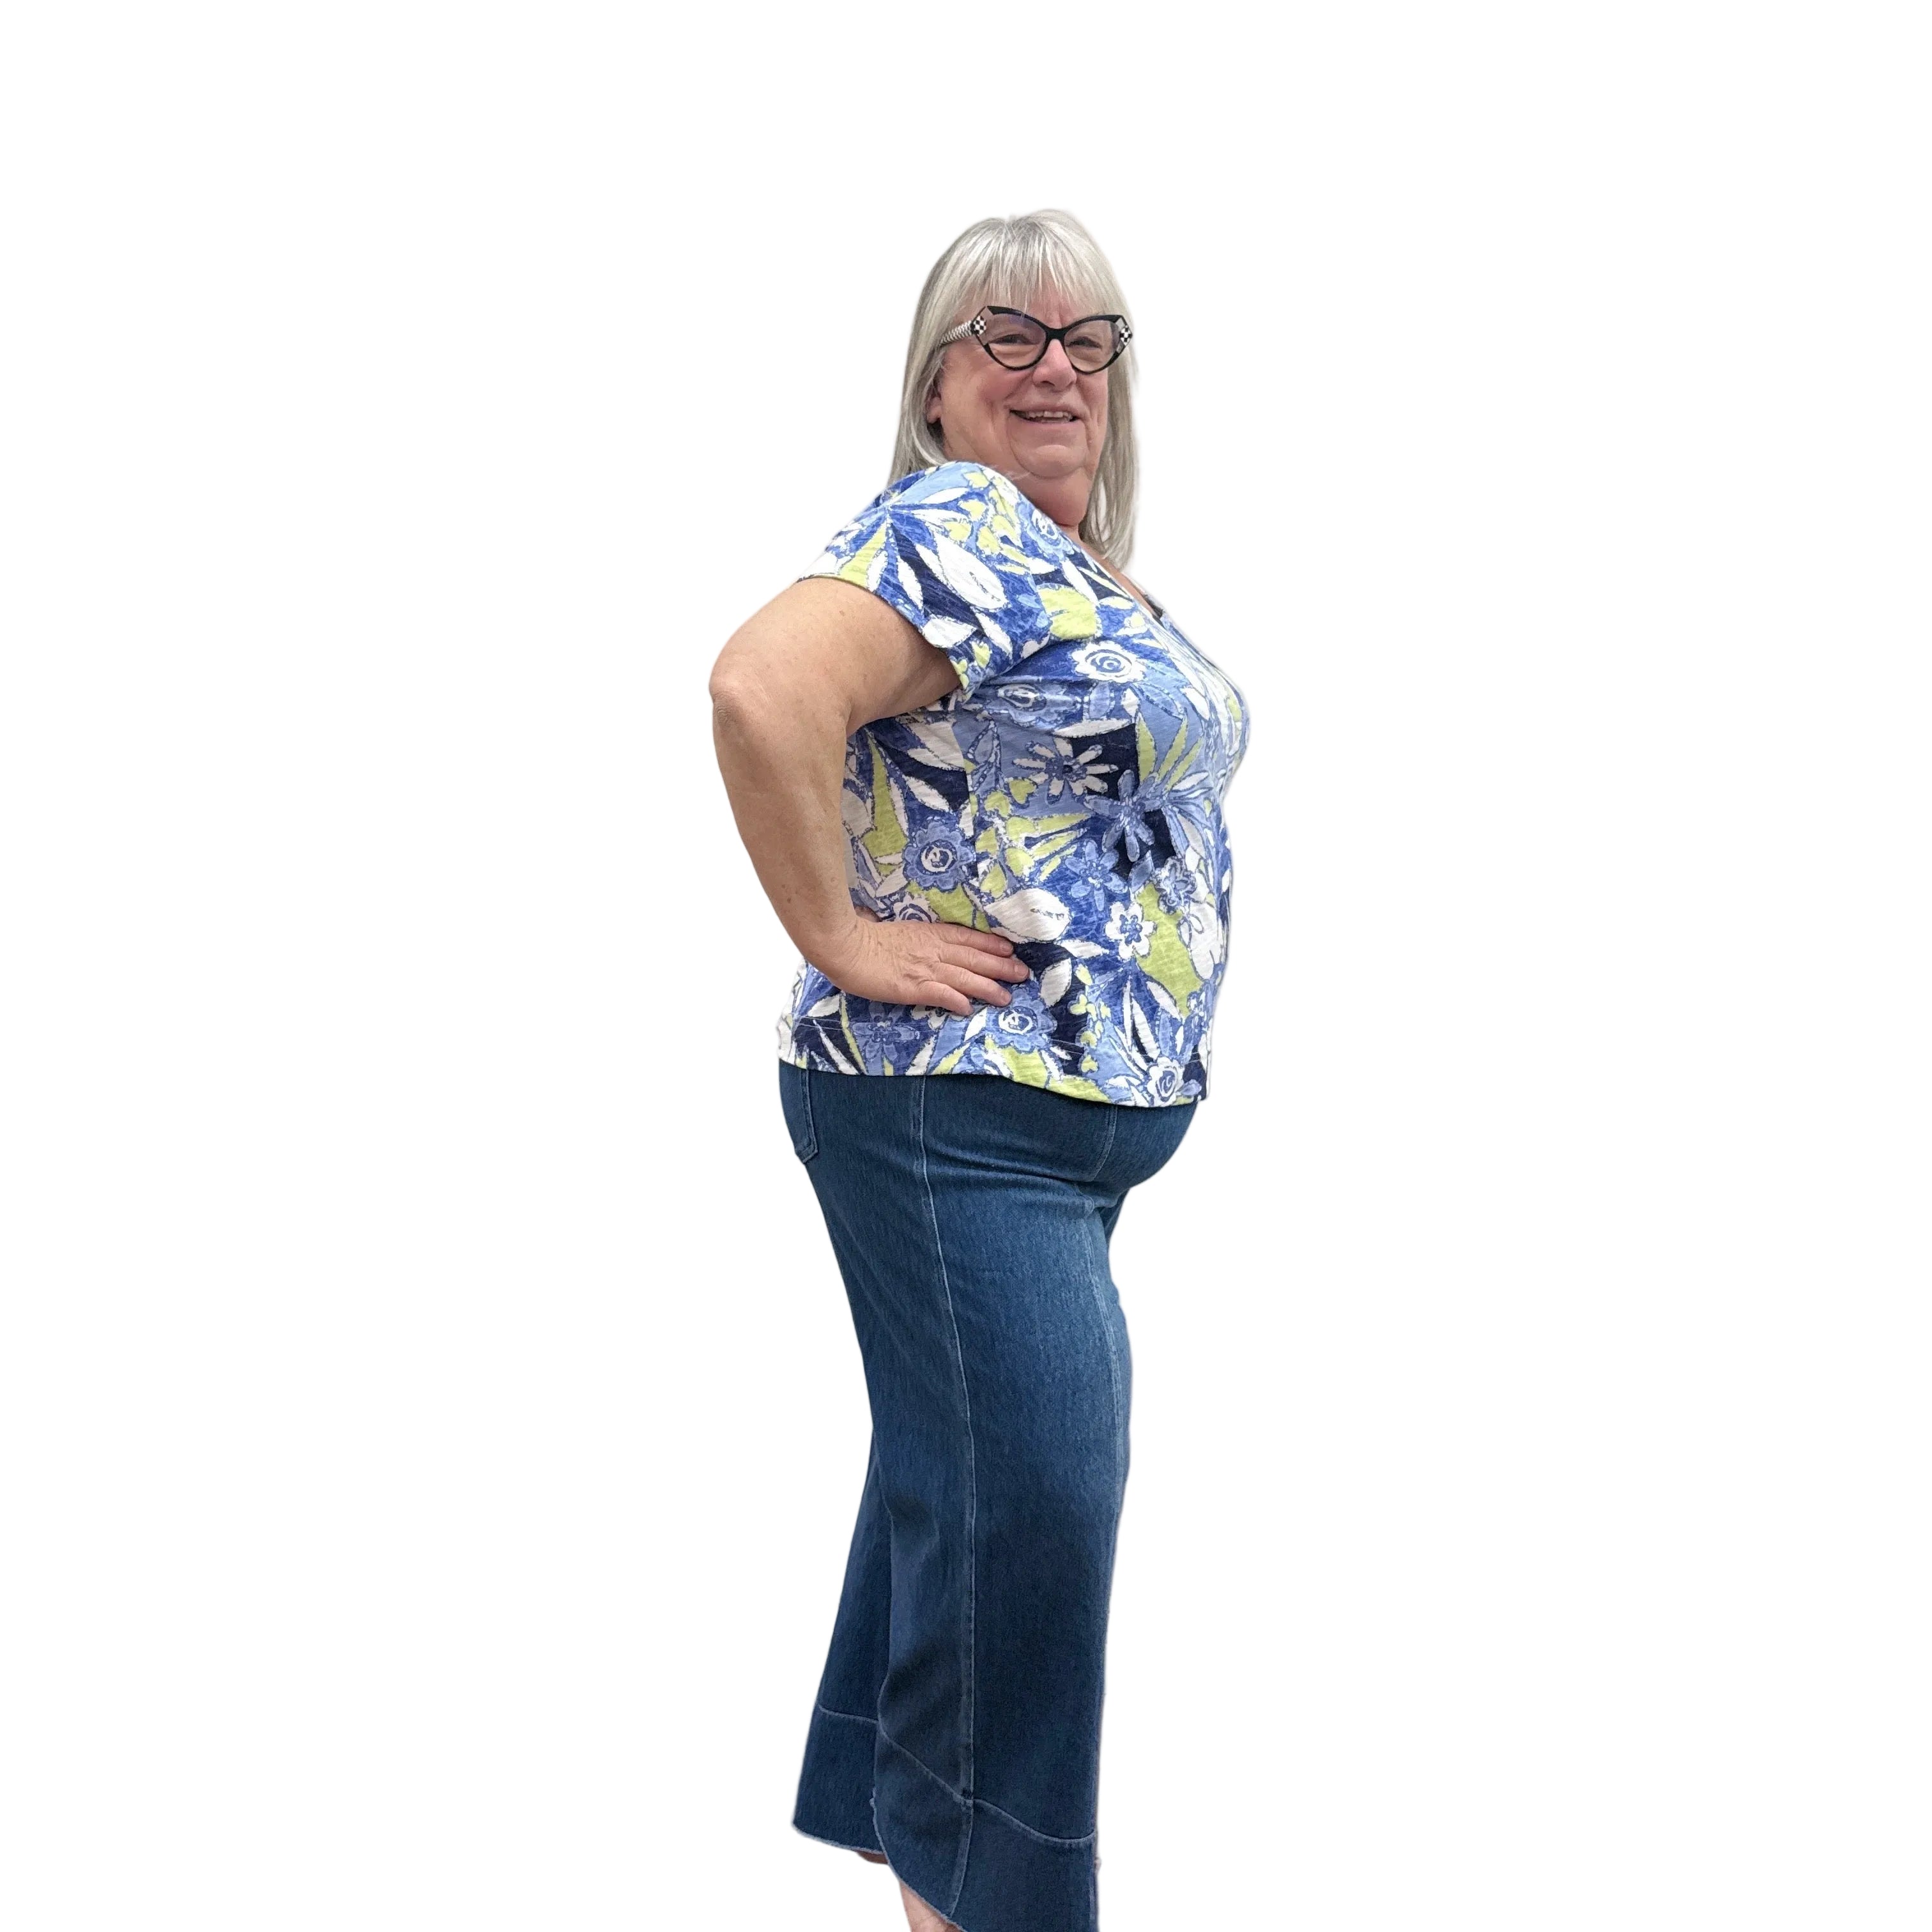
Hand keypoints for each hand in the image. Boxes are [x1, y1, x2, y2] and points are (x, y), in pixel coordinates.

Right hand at [812, 915, 1030, 1016]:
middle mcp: (932, 950)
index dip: (991, 944)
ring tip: (1007, 996)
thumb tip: (933, 944)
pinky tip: (969, 1009)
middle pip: (973, 958)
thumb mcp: (901, 931)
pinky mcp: (911, 987)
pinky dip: (956, 1000)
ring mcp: (923, 968)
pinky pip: (939, 994)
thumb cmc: (866, 937)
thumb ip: (920, 938)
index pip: (967, 938)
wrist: (845, 945)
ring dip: (988, 987)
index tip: (1010, 949)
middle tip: (1023, 973)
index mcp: (929, 934)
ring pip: (964, 977)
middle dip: (1001, 966)